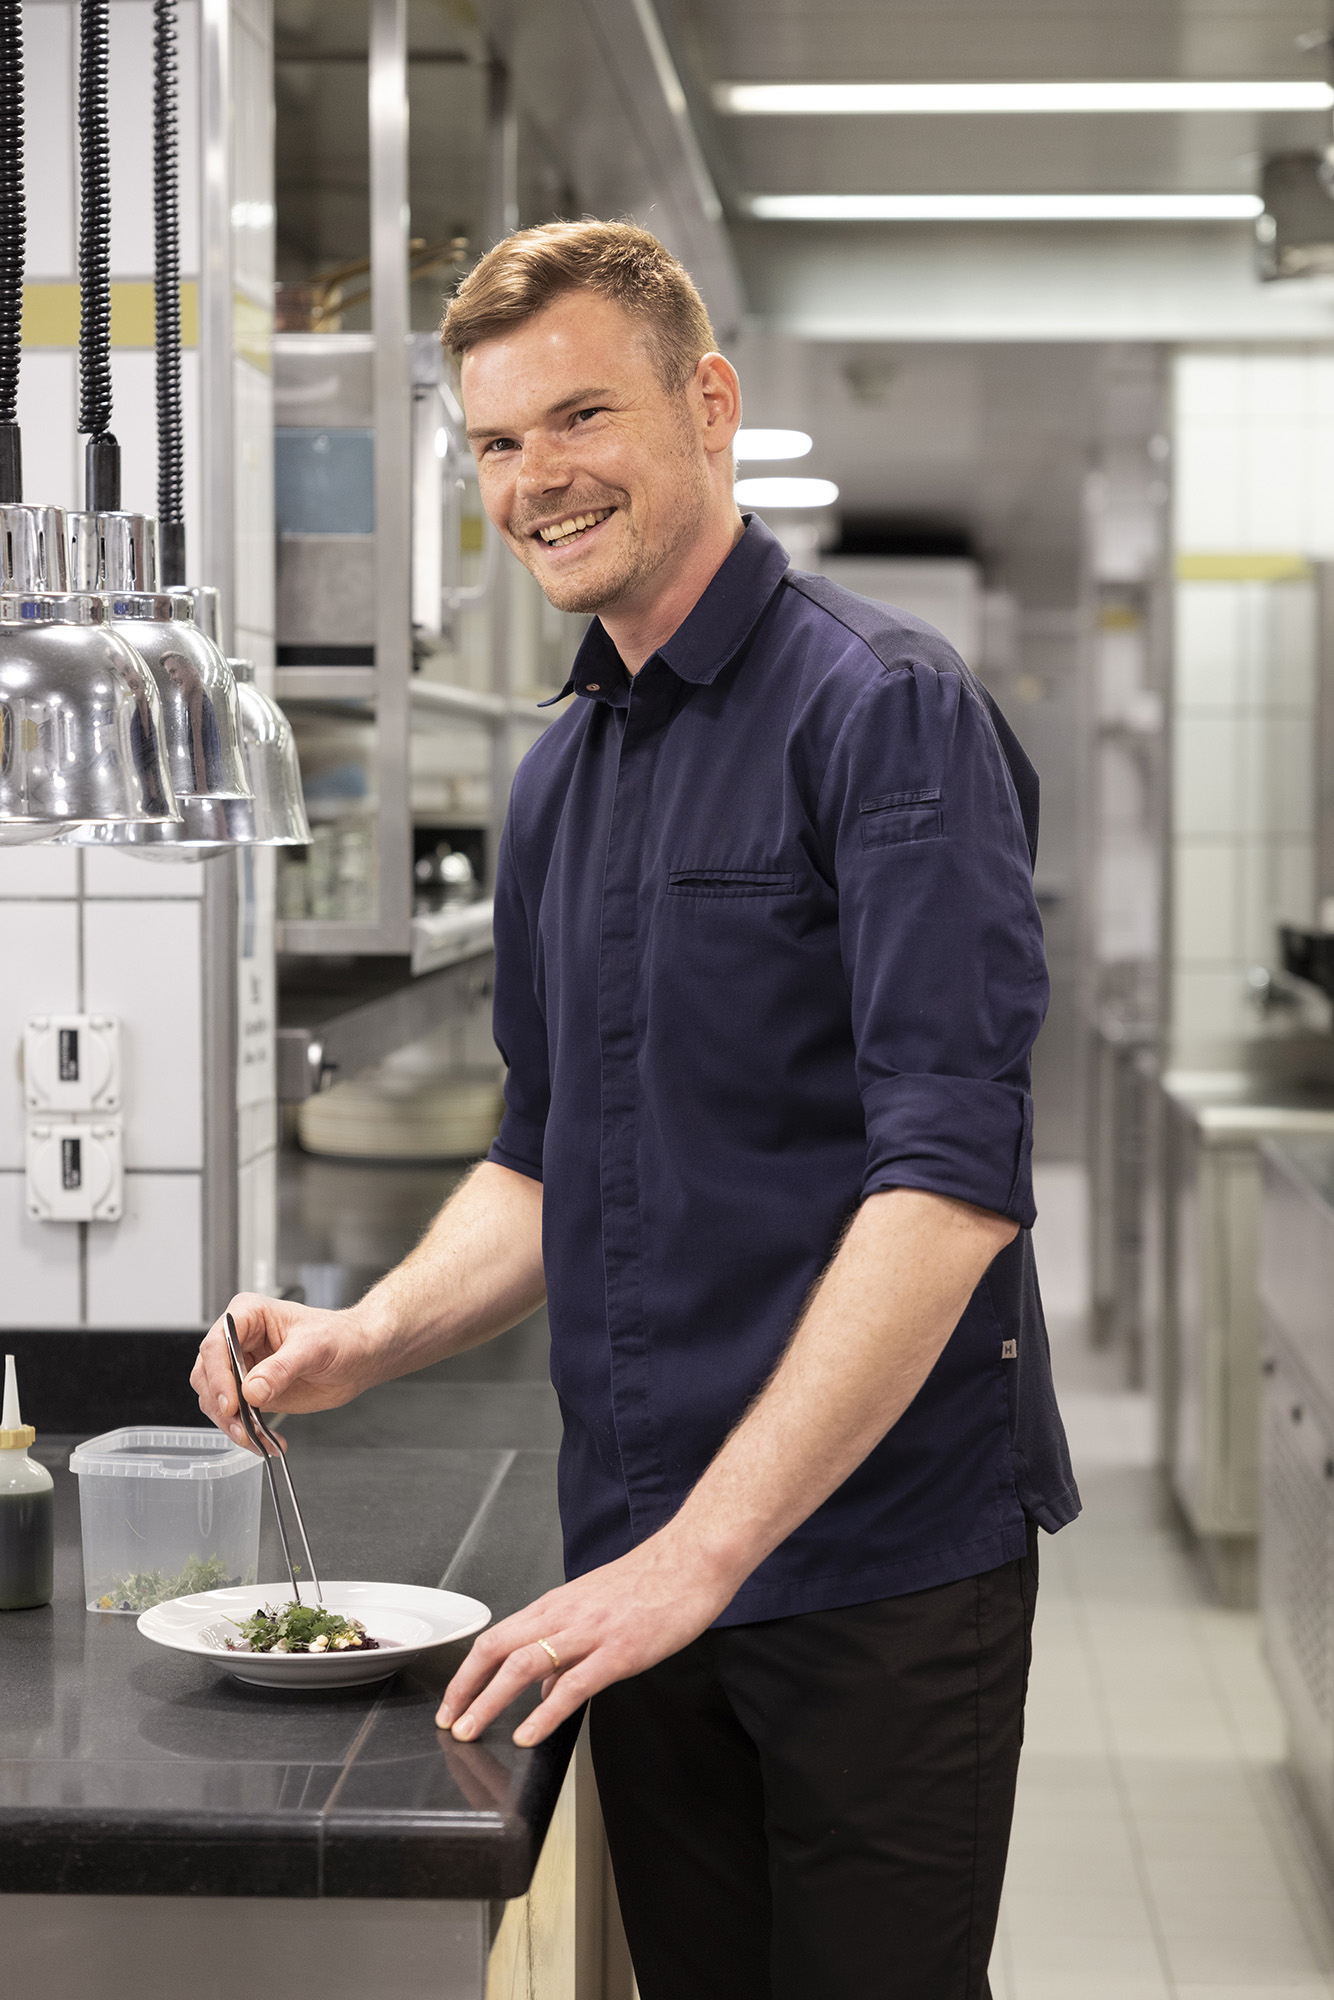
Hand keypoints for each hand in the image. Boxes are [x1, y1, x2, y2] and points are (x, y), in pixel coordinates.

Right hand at [191, 1292, 382, 1449]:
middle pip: (207, 1375)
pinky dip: (244, 1432)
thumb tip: (252, 1390)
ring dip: (230, 1424)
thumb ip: (282, 1368)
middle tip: (241, 1427)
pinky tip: (266, 1442)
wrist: (360, 1357)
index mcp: (248, 1315)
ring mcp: (242, 1368)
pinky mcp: (250, 1393)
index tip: (231, 1403)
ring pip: (215, 1399)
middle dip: (220, 1405)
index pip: (216, 1344)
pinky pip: (234, 1416)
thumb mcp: (315, 1347)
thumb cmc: (341, 1337)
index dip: (218, 1376)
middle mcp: (238, 1341)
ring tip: (256, 1439)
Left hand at [436, 1527, 736, 1746]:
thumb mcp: (597, 1608)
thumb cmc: (651, 1580)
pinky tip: (529, 1734)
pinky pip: (573, 1686)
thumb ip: (567, 1648)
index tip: (452, 1702)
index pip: (496, 1637)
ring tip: (471, 1730)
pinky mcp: (618, 1651)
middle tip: (448, 1722)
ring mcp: (590, 1633)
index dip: (468, 1672)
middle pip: (497, 1648)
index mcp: (557, 1605)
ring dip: (490, 1700)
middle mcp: (564, 1615)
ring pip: (523, 1665)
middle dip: (465, 1688)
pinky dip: (544, 1713)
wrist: (693, 1559)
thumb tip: (543, 1691)